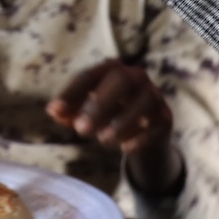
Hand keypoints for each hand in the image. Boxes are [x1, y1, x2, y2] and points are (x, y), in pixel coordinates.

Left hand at [50, 60, 178, 190]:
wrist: (144, 130)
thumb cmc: (108, 114)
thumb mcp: (86, 112)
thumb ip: (69, 111)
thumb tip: (54, 111)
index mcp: (111, 70)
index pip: (89, 76)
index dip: (70, 93)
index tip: (54, 110)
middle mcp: (135, 77)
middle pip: (121, 81)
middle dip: (99, 104)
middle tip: (80, 129)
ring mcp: (153, 97)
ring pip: (143, 101)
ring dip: (122, 121)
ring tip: (102, 140)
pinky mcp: (165, 118)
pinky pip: (157, 125)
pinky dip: (141, 137)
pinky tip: (126, 148)